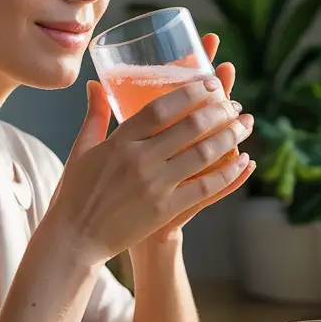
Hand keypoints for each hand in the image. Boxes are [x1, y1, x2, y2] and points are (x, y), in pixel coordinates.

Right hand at [45, 61, 254, 265]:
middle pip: (189, 127)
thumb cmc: (76, 192)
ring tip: (245, 125)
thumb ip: (94, 114)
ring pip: (203, 154)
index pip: (161, 107)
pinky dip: (227, 173)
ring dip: (229, 137)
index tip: (212, 83)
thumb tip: (95, 85)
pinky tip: (242, 162)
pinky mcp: (165, 210)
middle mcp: (138, 160)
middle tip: (234, 104)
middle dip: (219, 111)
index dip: (191, 92)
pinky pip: (205, 187)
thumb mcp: (81, 149)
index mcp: (119, 141)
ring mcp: (154, 186)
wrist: (75, 238)